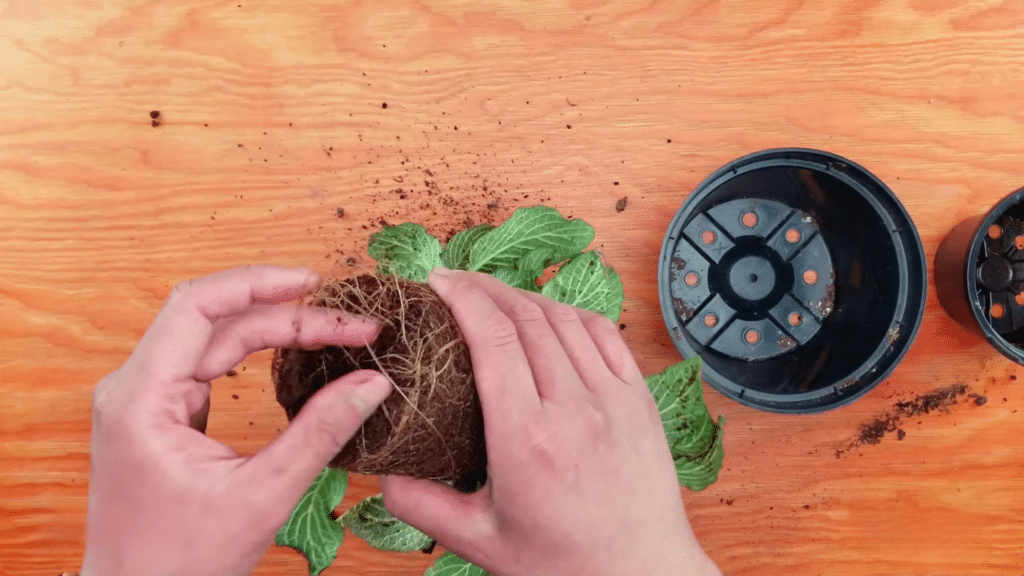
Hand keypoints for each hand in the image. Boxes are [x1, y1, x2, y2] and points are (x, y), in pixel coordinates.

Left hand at [81, 266, 391, 575]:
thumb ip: (320, 434)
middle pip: (216, 318)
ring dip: (275, 328)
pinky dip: (257, 351)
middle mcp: (134, 388)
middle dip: (286, 313)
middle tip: (350, 324)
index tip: (315, 283)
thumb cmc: (180, 562)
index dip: (259, 283)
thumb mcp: (262, 495)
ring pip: (215, 336)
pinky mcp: (162, 412)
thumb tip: (371, 384)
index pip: (198, 306)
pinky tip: (296, 351)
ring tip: (334, 331)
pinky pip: (210, 361)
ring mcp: (145, 398)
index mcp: (141, 398)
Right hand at [381, 270, 720, 575]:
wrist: (641, 574)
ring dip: (525, 296)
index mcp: (528, 439)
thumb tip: (383, 470)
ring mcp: (613, 399)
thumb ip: (423, 504)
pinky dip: (570, 313)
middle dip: (484, 288)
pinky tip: (549, 313)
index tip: (438, 283)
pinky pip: (604, 334)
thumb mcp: (480, 541)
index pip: (494, 339)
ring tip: (494, 294)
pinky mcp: (639, 399)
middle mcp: (574, 409)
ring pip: (564, 319)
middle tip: (455, 281)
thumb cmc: (566, 564)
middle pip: (526, 318)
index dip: (463, 298)